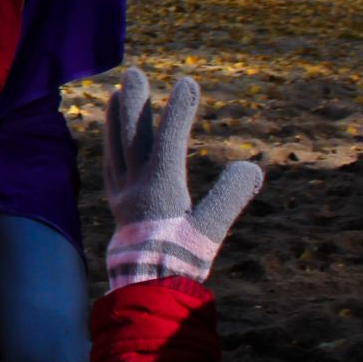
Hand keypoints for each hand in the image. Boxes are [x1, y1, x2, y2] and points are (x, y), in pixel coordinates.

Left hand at [100, 68, 263, 290]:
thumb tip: (253, 167)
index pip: (168, 140)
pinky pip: (110, 166)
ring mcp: (122, 195)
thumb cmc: (182, 261)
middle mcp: (135, 186)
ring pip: (116, 148)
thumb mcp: (212, 230)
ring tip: (114, 93)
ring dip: (116, 119)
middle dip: (135, 103)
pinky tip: (111, 140)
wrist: (146, 290)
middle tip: (134, 71)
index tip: (189, 81)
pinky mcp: (117, 206)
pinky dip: (110, 146)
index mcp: (159, 188)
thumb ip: (231, 197)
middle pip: (132, 136)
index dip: (179, 110)